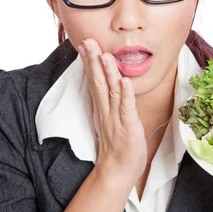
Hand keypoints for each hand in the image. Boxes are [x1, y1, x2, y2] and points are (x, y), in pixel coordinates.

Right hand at [78, 38, 146, 180]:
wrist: (119, 170)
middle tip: (88, 41)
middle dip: (93, 60)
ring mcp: (115, 117)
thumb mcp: (111, 117)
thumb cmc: (118, 143)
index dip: (90, 61)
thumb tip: (111, 82)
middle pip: (98, 81)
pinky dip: (125, 94)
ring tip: (105, 55)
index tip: (85, 43)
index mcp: (102, 106)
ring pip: (110, 90)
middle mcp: (106, 109)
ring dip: (108, 72)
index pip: (94, 79)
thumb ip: (110, 100)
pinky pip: (126, 107)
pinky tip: (124, 81)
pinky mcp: (127, 125)